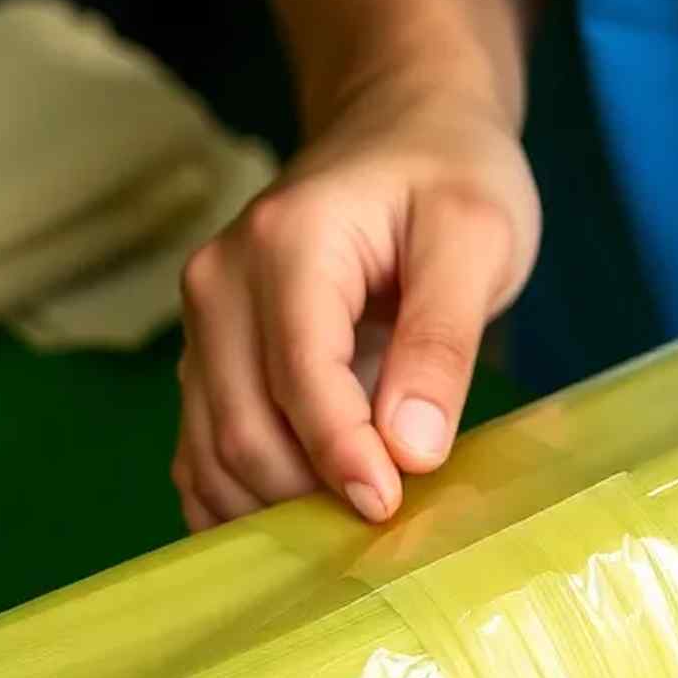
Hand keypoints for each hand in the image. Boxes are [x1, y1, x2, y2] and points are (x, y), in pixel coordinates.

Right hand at [173, 78, 539, 529]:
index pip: (299, 379)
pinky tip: (294, 540)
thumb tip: (410, 448)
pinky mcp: (210, 363)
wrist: (404, 130)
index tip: (392, 510)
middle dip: (308, 500)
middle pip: (243, 430)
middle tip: (385, 541)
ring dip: (274, 517)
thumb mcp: (476, 240)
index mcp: (285, 245)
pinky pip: (202, 456)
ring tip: (350, 547)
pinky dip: (240, 508)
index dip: (341, 458)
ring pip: (213, 456)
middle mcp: (220, 286)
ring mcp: (204, 328)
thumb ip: (442, 341)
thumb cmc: (450, 177)